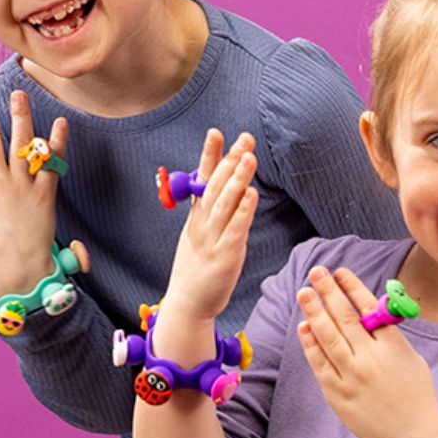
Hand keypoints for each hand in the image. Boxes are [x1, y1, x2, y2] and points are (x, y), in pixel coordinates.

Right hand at [159, 129, 258, 327]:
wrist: (187, 305)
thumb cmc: (197, 270)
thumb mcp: (200, 236)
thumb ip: (213, 213)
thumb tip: (234, 188)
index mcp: (196, 218)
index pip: (202, 180)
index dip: (210, 155)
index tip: (216, 132)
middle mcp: (202, 225)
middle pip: (215, 186)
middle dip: (230, 160)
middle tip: (245, 138)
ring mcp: (211, 240)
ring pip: (224, 203)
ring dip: (237, 178)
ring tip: (249, 156)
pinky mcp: (224, 257)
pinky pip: (234, 230)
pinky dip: (243, 211)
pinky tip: (251, 194)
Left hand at [297, 266, 437, 437]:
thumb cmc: (416, 395)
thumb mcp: (411, 358)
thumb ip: (388, 336)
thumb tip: (366, 310)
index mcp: (393, 347)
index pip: (368, 308)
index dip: (351, 287)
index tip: (340, 271)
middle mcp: (371, 359)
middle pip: (344, 317)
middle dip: (328, 291)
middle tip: (316, 272)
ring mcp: (351, 377)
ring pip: (327, 336)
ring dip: (314, 311)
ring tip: (304, 292)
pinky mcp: (337, 394)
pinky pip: (319, 363)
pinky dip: (310, 343)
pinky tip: (304, 326)